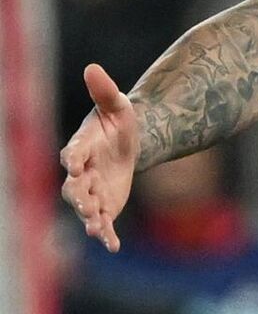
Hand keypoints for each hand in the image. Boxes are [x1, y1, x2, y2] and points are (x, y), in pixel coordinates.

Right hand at [59, 63, 139, 251]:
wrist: (130, 144)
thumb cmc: (119, 123)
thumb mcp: (118, 106)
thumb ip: (105, 91)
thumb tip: (93, 67)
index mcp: (81, 147)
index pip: (72, 154)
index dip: (72, 159)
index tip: (73, 164)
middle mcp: (81, 172)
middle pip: (73, 187)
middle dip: (78, 197)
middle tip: (85, 206)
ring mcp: (91, 191)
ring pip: (85, 207)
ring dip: (89, 218)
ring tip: (96, 228)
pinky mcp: (105, 205)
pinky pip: (103, 222)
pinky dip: (106, 234)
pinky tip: (113, 246)